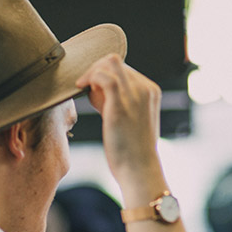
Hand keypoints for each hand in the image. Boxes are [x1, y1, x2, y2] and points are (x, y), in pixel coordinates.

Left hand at [76, 54, 162, 184]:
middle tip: (87, 91)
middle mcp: (145, 89)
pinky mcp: (120, 104)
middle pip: (115, 62)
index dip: (105, 75)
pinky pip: (103, 76)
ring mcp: (134, 95)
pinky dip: (89, 77)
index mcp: (151, 91)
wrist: (138, 169)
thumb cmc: (132, 149)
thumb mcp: (131, 119)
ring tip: (84, 89)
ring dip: (92, 72)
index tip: (95, 93)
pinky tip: (81, 87)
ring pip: (109, 63)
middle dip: (96, 71)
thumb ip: (119, 102)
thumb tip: (95, 90)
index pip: (124, 68)